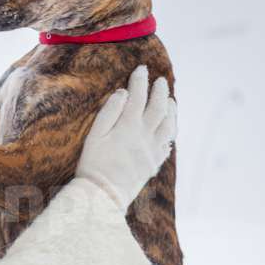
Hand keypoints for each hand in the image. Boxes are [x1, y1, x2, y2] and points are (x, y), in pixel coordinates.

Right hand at [75, 65, 176, 211]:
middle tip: (161, 80)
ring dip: (172, 110)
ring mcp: (152, 151)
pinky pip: (168, 144)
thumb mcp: (94, 135)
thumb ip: (109, 111)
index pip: (138, 96)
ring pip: (169, 125)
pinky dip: (170, 131)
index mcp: (128, 126)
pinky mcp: (154, 164)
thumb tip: (123, 93)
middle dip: (160, 91)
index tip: (142, 68)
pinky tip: (169, 127)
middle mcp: (145, 136)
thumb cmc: (93, 164)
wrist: (103, 195)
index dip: (141, 80)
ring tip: (171, 100)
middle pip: (159, 108)